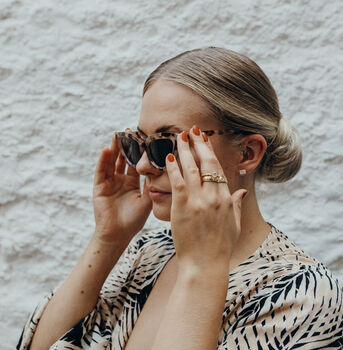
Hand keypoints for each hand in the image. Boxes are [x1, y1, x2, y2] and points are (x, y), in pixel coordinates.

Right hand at [92, 130, 151, 246]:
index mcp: (132, 183)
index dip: (140, 152)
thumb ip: (152, 185)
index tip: (145, 139)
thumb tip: (163, 169)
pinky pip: (102, 171)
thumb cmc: (133, 220)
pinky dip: (104, 160)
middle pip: (124, 159)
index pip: (136, 163)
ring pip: (112, 161)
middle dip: (127, 146)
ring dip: (115, 148)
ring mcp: (109, 182)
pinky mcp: (99, 186)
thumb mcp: (146, 200)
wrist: (118, 235)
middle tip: (131, 131)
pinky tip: (107, 148)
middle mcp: (121, 180)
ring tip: (118, 134)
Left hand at [165, 125, 247, 273]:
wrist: (204, 265)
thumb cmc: (219, 248)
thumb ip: (236, 205)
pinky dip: (174, 168)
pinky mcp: (183, 208)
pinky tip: (169, 157)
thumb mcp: (233, 225)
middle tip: (192, 130)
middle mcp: (214, 196)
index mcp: (226, 199)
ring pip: (191, 169)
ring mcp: (198, 201)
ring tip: (179, 137)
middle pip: (206, 163)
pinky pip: (178, 182)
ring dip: (184, 150)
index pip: (218, 169)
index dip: (210, 152)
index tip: (205, 140)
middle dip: (198, 144)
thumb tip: (240, 190)